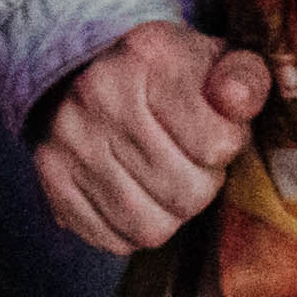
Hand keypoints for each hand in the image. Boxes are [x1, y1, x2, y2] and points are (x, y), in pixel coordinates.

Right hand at [35, 15, 271, 252]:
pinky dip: (132, 229)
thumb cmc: (168, 74)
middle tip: (192, 160)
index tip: (215, 130)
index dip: (228, 146)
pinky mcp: (52, 179)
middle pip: (187, 193)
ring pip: (150, 227)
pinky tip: (137, 194)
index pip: (216, 144)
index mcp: (148, 56)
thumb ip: (244, 77)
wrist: (90, 72)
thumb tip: (237, 99)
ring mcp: (70, 142)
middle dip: (203, 183)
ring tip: (167, 179)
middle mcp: (99, 96)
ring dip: (171, 213)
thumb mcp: (216, 59)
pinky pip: (112, 239)